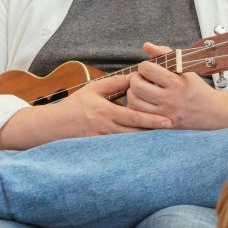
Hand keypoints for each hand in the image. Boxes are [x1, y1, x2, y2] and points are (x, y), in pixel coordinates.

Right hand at [0, 74, 170, 149]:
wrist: (52, 126)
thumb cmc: (75, 105)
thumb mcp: (93, 89)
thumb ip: (115, 83)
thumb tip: (135, 77)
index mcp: (105, 112)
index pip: (134, 118)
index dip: (152, 121)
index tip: (169, 122)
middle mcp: (105, 128)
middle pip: (136, 134)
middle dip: (155, 135)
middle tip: (174, 133)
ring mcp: (103, 141)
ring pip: (130, 144)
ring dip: (147, 143)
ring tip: (165, 141)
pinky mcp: (100, 149)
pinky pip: (121, 150)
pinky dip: (134, 149)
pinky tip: (146, 150)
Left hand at [126, 42, 227, 129]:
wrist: (215, 112)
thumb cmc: (197, 88)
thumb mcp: (186, 68)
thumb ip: (165, 54)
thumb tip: (146, 45)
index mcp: (178, 81)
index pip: (147, 69)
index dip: (144, 67)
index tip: (148, 70)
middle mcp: (172, 98)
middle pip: (137, 86)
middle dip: (134, 80)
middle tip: (140, 80)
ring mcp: (167, 113)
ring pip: (135, 102)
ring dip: (133, 94)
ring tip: (140, 92)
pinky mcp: (164, 124)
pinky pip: (140, 116)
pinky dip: (137, 108)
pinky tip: (143, 103)